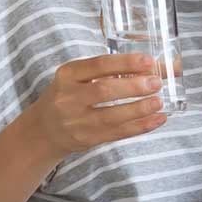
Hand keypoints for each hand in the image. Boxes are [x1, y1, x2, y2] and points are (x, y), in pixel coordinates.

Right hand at [20, 53, 169, 159]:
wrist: (44, 130)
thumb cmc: (68, 95)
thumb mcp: (78, 77)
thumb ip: (111, 70)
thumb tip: (155, 65)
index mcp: (68, 74)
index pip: (99, 65)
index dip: (125, 63)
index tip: (148, 62)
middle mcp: (68, 97)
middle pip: (104, 91)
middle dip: (134, 87)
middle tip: (156, 83)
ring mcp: (77, 121)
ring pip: (111, 116)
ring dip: (140, 109)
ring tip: (158, 101)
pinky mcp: (87, 139)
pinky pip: (118, 133)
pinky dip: (141, 126)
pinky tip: (158, 119)